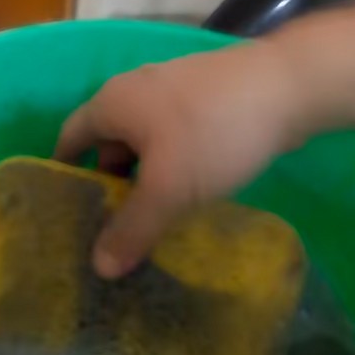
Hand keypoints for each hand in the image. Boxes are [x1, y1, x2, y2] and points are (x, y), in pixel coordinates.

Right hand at [54, 41, 313, 278]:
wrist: (290, 87)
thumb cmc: (213, 134)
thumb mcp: (167, 189)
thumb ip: (132, 230)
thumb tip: (100, 268)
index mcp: (113, 102)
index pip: (70, 138)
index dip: (65, 174)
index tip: (68, 214)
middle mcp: (136, 89)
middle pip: (109, 142)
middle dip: (110, 184)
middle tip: (116, 230)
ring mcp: (174, 90)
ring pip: (147, 142)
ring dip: (146, 177)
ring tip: (154, 220)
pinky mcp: (208, 97)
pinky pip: (176, 137)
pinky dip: (174, 165)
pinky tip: (191, 193)